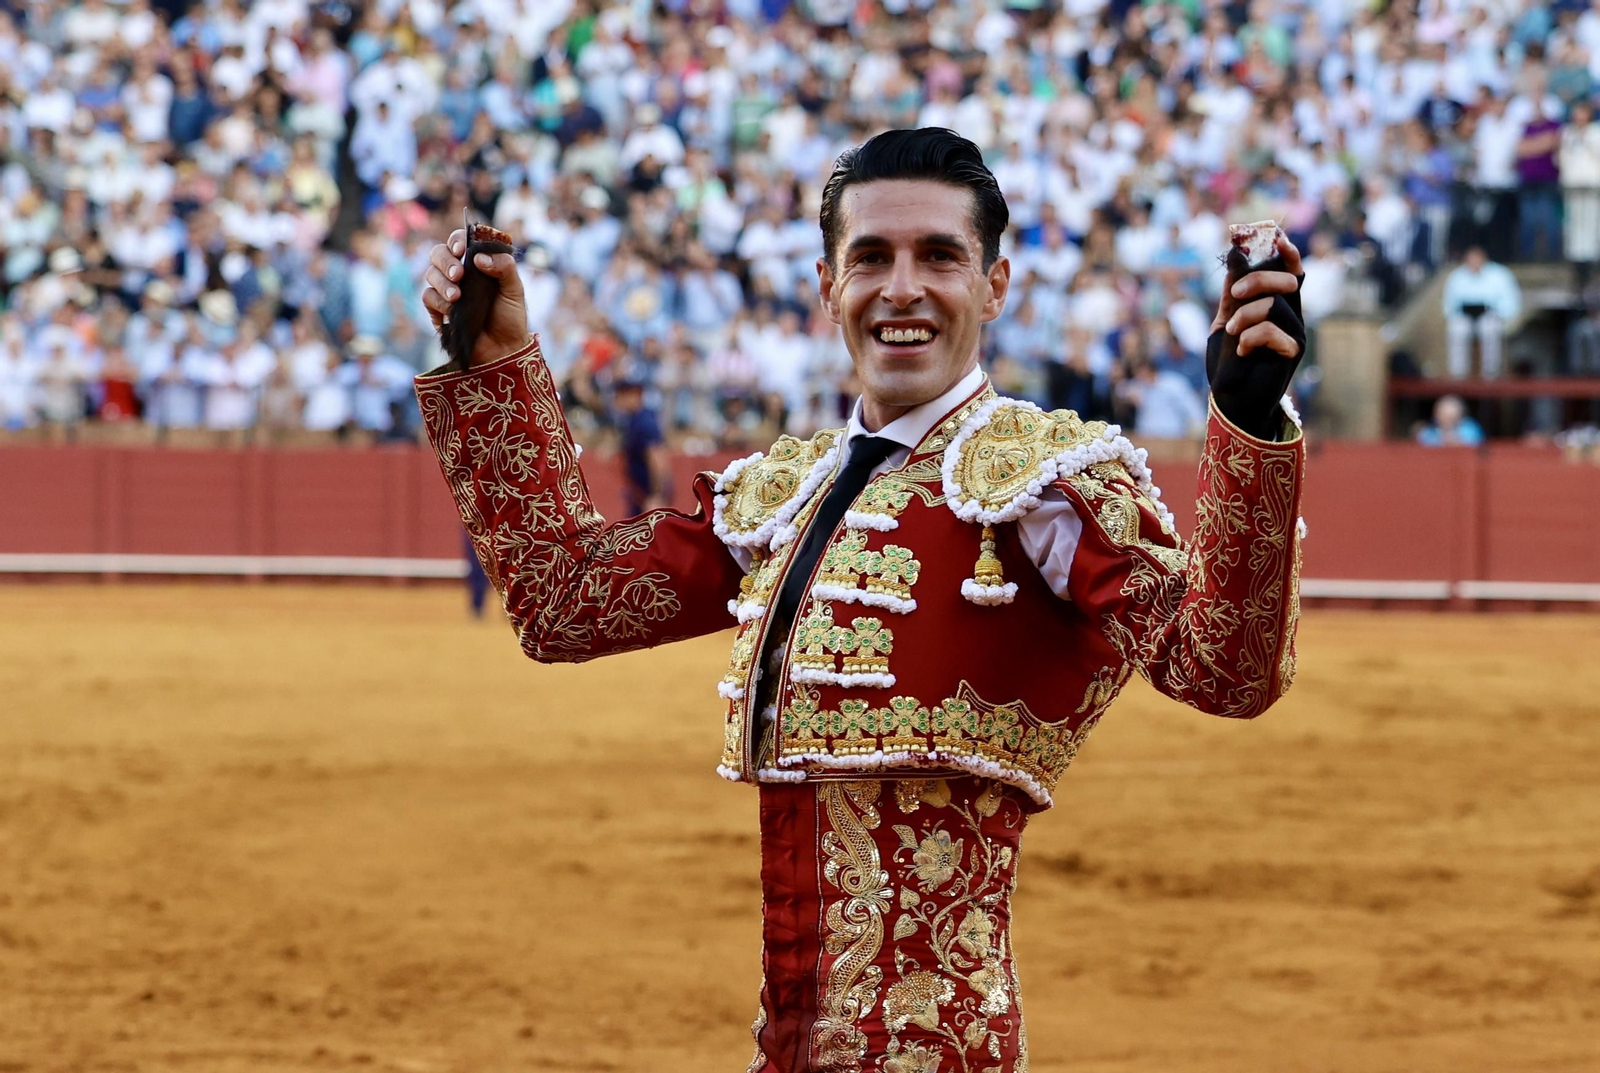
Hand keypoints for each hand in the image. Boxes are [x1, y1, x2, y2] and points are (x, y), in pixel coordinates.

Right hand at [420, 227, 528, 367]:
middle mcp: (459, 273)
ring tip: (457, 297)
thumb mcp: (515, 290)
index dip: (457, 240)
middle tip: (458, 275)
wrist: (503, 349)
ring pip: (430, 274)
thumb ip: (505, 268)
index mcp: (477, 263)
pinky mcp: (438, 309)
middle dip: (446, 262)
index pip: (460, 241)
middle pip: (438, 254)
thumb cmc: (510, 317)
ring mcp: (447, 290)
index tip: (462, 250)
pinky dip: (437, 303)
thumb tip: (479, 257)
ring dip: (441, 283)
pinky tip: (450, 311)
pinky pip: (427, 297)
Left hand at [1205, 231, 1306, 439]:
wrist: (1230, 399)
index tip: (1275, 234)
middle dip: (1257, 279)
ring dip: (1245, 315)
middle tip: (1235, 295)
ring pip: (1274, 304)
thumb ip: (1232, 289)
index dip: (1287, 252)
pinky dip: (1250, 337)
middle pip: (1287, 280)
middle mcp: (1293, 317)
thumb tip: (1235, 249)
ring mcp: (1296, 334)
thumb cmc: (1228, 362)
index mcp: (1279, 307)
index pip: (1290, 272)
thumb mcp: (1225, 319)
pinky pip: (1272, 330)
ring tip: (1233, 335)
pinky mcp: (1293, 352)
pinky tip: (1244, 352)